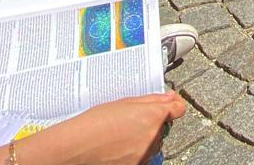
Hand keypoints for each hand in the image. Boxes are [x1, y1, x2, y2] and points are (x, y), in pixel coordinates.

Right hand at [44, 91, 186, 164]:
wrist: (75, 147)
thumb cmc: (93, 124)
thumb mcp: (123, 102)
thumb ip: (151, 100)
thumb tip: (169, 97)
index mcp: (152, 116)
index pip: (178, 109)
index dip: (173, 105)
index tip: (169, 104)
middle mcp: (152, 137)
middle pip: (162, 127)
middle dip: (151, 124)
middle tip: (129, 121)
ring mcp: (145, 154)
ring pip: (153, 143)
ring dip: (143, 140)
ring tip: (119, 136)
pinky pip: (142, 156)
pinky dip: (134, 152)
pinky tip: (117, 148)